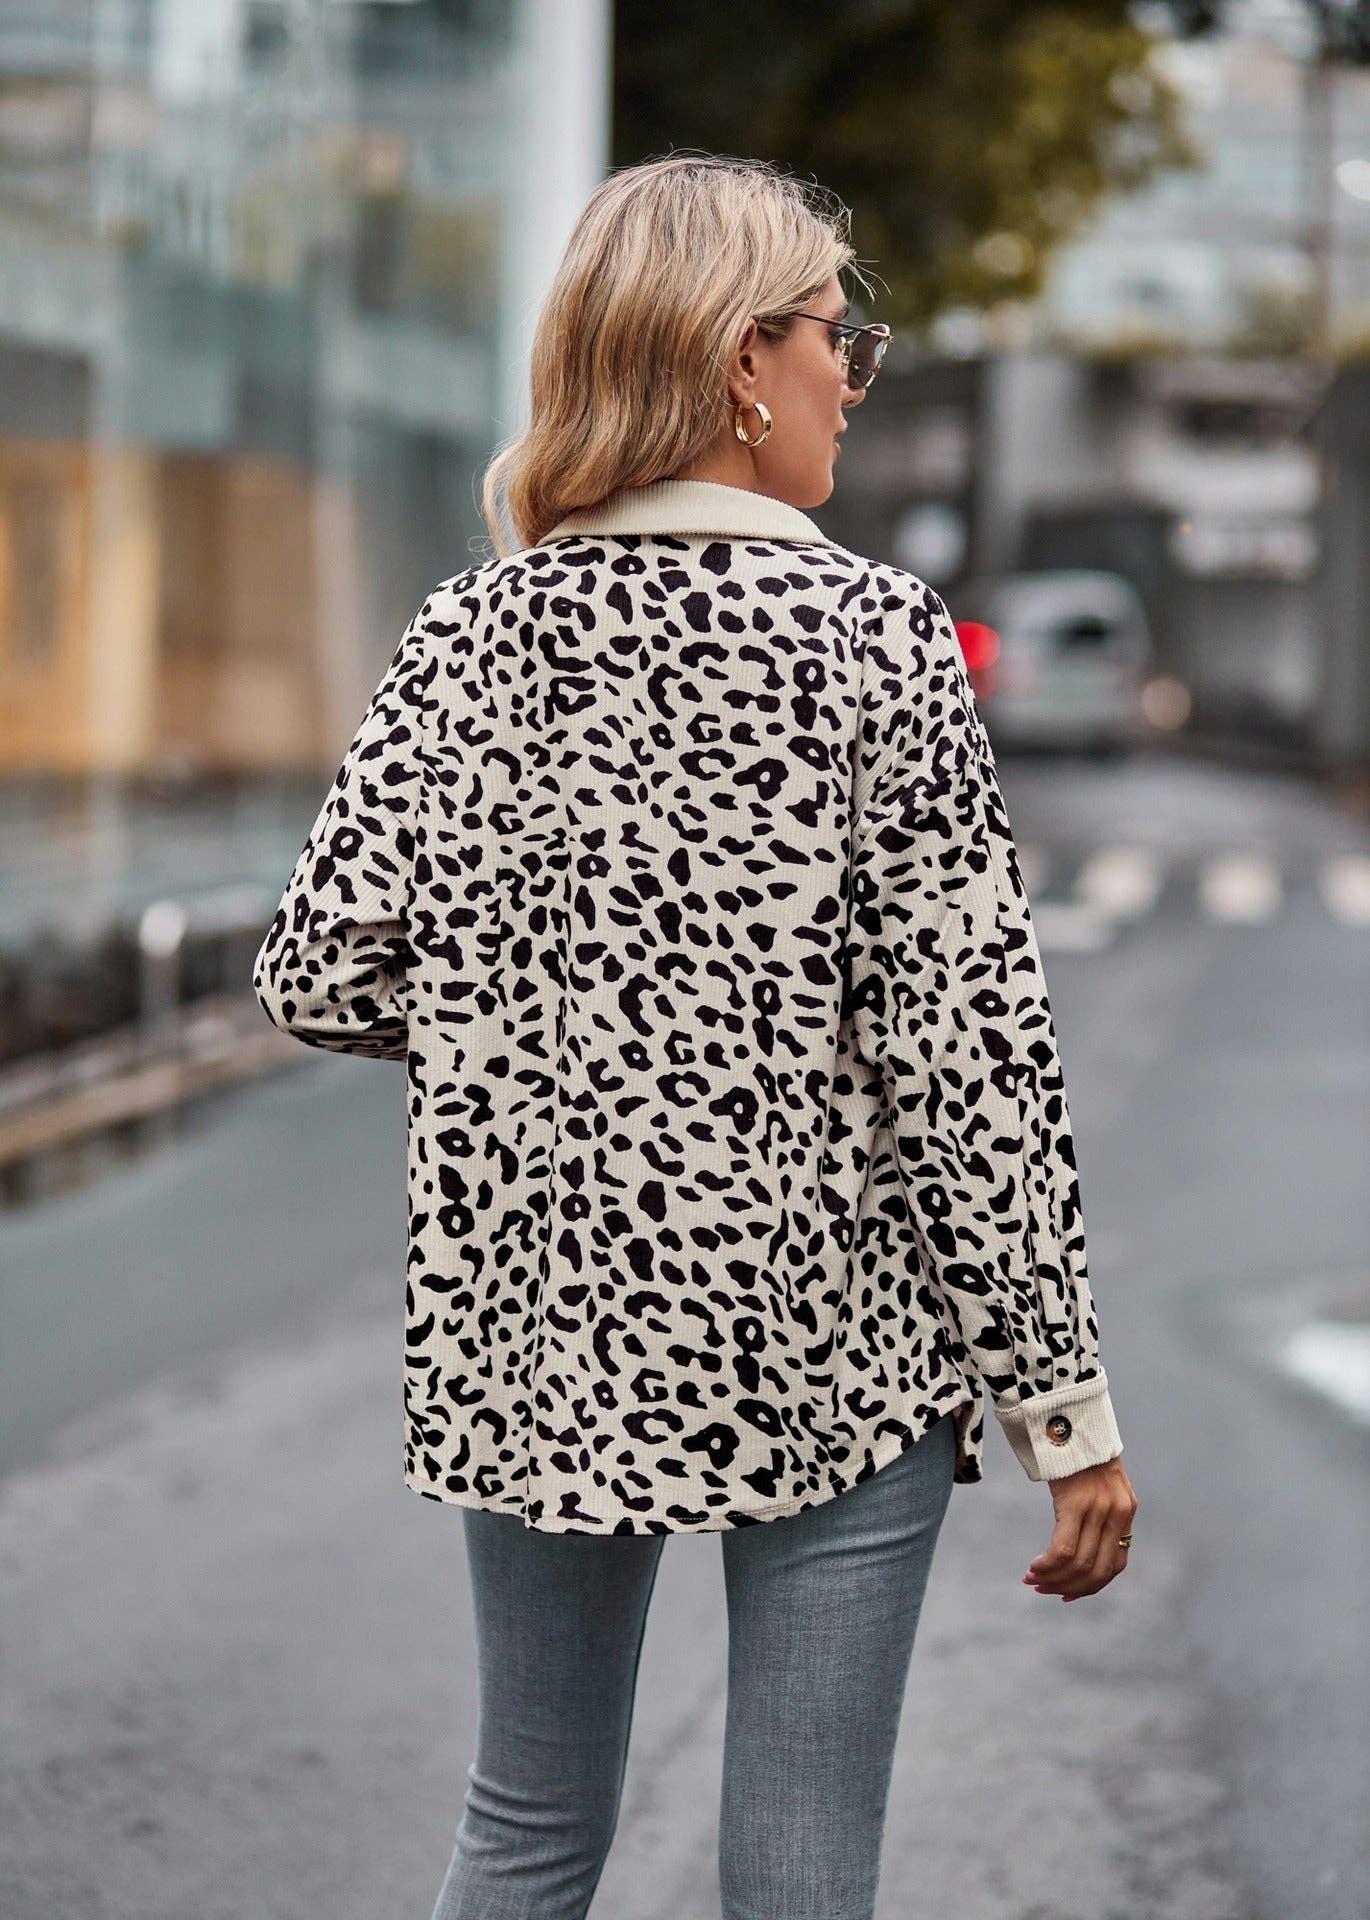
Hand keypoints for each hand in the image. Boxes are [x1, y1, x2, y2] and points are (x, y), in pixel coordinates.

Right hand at [1021, 1456, 1136, 1603]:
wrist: (1069, 1414)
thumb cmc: (1076, 1447)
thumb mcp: (1098, 1481)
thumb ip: (1098, 1509)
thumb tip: (1079, 1542)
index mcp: (1126, 1510)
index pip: (1115, 1566)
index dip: (1091, 1587)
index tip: (1067, 1594)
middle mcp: (1118, 1513)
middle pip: (1097, 1571)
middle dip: (1069, 1588)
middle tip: (1044, 1590)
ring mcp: (1098, 1509)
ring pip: (1079, 1565)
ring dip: (1053, 1579)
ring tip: (1032, 1579)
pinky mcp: (1076, 1502)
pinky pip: (1063, 1550)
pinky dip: (1047, 1565)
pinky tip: (1033, 1567)